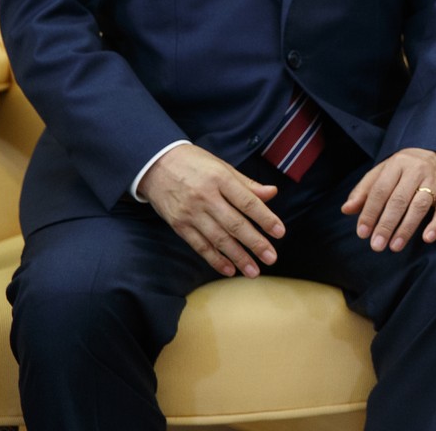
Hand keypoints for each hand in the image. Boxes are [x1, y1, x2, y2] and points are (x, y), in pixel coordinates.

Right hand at [138, 143, 283, 277]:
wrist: (156, 165)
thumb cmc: (195, 164)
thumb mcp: (222, 167)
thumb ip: (247, 184)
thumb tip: (272, 193)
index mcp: (220, 179)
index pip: (248, 202)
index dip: (265, 218)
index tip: (280, 233)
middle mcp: (206, 197)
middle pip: (235, 224)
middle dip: (255, 243)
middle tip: (271, 258)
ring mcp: (191, 213)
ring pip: (218, 239)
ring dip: (237, 257)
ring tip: (253, 271)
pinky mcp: (178, 225)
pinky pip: (199, 245)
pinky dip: (214, 259)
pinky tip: (229, 269)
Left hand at [341, 147, 435, 250]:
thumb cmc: (406, 169)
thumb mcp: (383, 173)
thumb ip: (364, 191)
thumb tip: (346, 209)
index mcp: (397, 164)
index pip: (380, 190)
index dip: (370, 213)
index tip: (362, 233)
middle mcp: (417, 170)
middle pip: (399, 199)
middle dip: (386, 224)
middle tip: (377, 245)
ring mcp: (435, 180)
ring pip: (419, 205)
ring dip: (406, 228)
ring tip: (395, 246)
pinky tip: (427, 238)